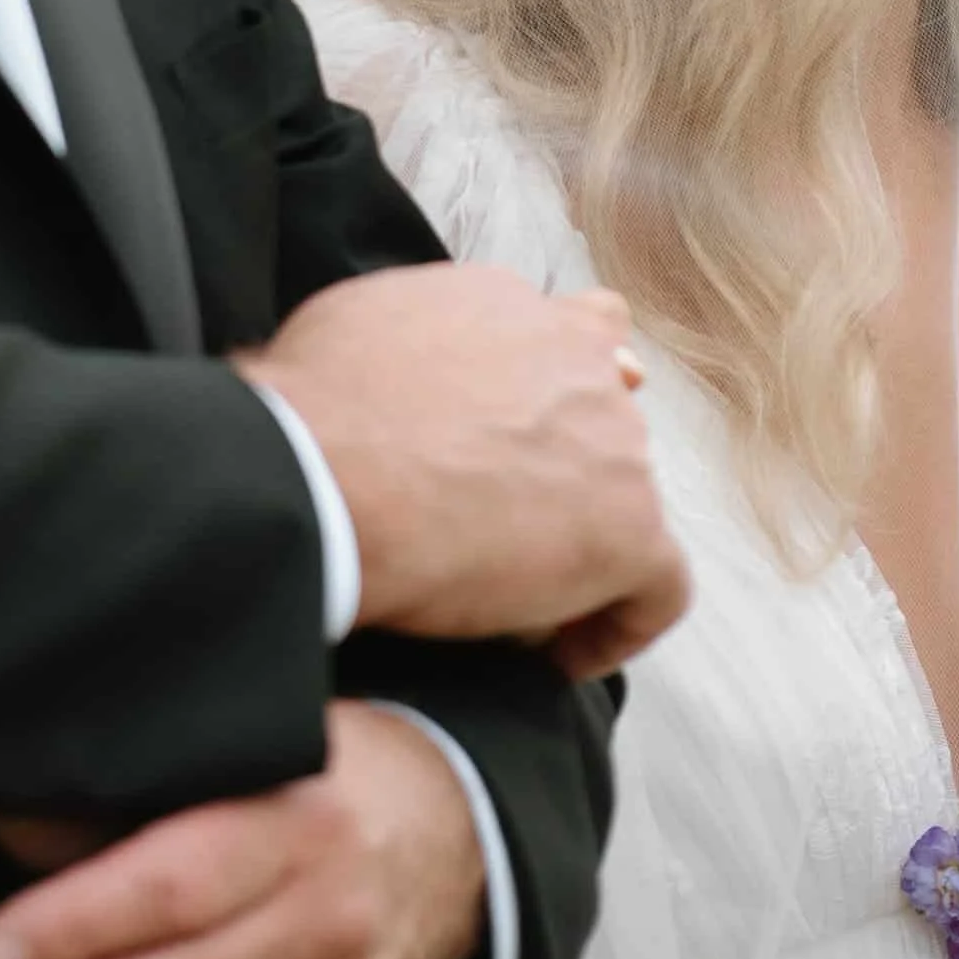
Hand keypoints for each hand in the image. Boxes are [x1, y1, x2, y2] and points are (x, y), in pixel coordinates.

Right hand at [239, 262, 687, 675]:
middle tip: (510, 525)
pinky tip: (560, 656)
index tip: (519, 443)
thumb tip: (366, 381)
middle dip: (567, 462)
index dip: (550, 392)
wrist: (317, 476)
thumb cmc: (301, 413)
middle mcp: (572, 353)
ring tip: (512, 599)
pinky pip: (658, 586)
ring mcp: (612, 438)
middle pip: (604, 408)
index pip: (564, 333)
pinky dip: (619, 622)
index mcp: (502, 302)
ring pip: (626, 494)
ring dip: (579, 537)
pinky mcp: (628, 526)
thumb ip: (394, 343)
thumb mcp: (344, 329)